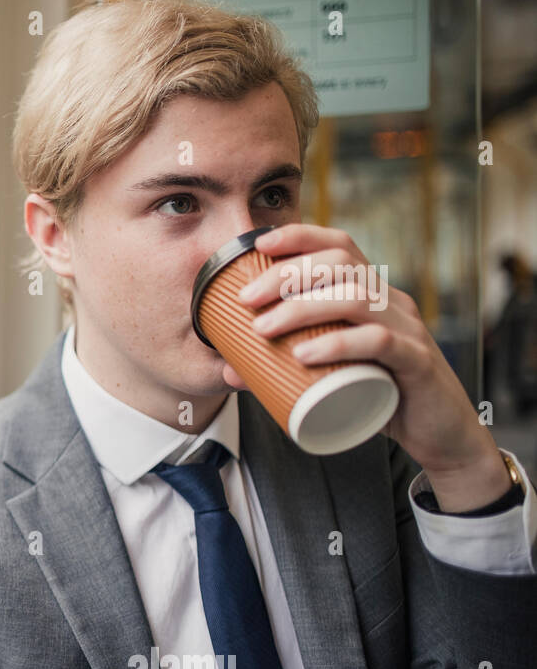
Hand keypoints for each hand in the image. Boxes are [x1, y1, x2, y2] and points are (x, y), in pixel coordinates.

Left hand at [233, 223, 510, 511]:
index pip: (340, 247)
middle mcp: (391, 303)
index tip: (258, 244)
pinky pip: (379, 342)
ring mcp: (407, 330)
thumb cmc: (379, 394)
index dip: (301, 236)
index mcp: (372, 294)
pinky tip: (305, 354)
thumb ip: (283, 369)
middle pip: (340, 265)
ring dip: (302, 308)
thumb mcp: (330, 374)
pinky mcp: (416, 362)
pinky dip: (338, 343)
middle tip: (245, 301)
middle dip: (286, 275)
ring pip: (355, 298)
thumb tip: (229, 370)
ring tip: (263, 329)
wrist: (438, 432)